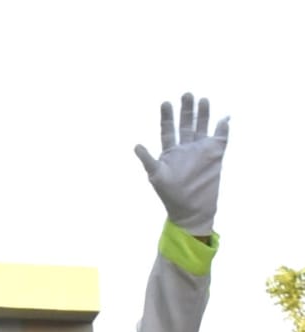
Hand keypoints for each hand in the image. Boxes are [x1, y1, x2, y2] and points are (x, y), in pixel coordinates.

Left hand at [133, 93, 227, 236]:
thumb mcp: (156, 176)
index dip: (167, 117)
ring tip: (202, 99)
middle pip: (186, 124)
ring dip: (203, 114)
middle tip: (186, 94)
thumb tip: (136, 145)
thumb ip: (148, 160)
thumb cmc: (170, 194)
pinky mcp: (216, 155)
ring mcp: (201, 150)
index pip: (168, 129)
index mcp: (170, 151)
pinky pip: (221, 137)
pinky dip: (222, 128)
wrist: (191, 209)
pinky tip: (223, 117)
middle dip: (186, 110)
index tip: (166, 103)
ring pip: (202, 127)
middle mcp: (186, 148)